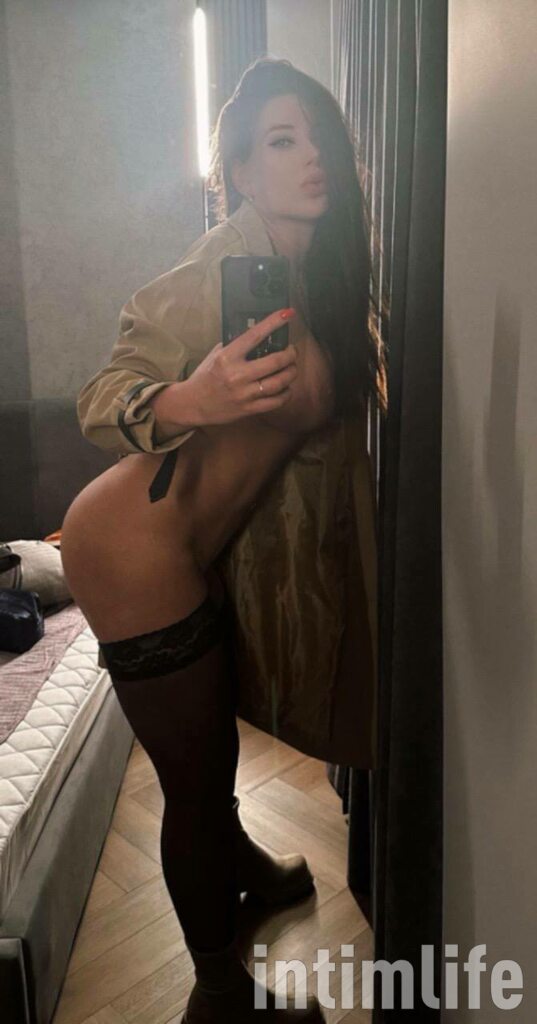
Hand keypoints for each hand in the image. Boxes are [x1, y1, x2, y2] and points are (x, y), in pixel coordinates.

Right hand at [166, 309, 298, 426]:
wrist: (193, 404)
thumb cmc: (205, 376)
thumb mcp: (217, 354)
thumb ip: (237, 345)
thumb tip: (260, 333)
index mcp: (228, 357)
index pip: (256, 335)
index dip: (274, 322)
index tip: (288, 314)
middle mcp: (237, 375)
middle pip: (276, 361)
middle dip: (290, 354)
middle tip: (292, 351)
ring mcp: (244, 394)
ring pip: (280, 382)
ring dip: (291, 373)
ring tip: (291, 368)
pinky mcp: (248, 409)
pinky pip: (276, 402)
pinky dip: (286, 393)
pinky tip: (286, 388)